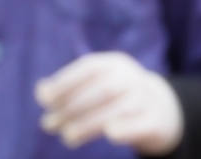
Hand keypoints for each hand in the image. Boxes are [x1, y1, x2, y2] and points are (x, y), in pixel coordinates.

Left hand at [35, 52, 183, 153]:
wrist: (159, 109)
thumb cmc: (115, 97)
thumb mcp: (94, 85)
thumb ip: (68, 88)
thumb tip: (41, 91)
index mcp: (116, 63)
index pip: (89, 67)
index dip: (65, 81)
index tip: (44, 99)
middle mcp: (132, 77)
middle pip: (102, 89)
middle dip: (71, 107)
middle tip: (48, 124)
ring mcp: (146, 98)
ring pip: (118, 108)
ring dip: (88, 124)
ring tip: (67, 137)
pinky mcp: (155, 121)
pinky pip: (139, 124)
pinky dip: (124, 128)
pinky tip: (109, 134)